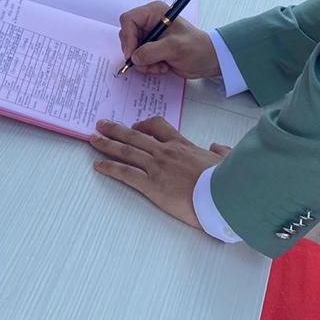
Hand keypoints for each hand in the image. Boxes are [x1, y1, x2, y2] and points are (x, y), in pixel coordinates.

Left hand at [89, 116, 228, 228]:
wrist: (223, 195)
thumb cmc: (226, 181)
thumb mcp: (226, 161)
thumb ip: (220, 152)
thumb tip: (217, 147)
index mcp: (182, 145)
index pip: (158, 127)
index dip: (143, 125)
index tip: (135, 127)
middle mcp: (166, 152)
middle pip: (135, 136)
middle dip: (115, 130)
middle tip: (101, 124)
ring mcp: (157, 167)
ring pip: (126, 151)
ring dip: (107, 144)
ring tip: (93, 139)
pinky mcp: (152, 185)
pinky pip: (125, 173)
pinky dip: (110, 167)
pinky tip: (98, 165)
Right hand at [118, 3, 219, 76]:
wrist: (209, 60)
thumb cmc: (196, 48)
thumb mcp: (174, 47)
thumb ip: (151, 51)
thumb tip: (133, 58)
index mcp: (154, 12)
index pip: (128, 20)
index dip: (127, 37)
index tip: (132, 54)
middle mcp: (149, 22)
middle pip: (127, 36)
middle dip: (136, 53)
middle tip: (148, 64)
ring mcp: (149, 36)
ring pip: (132, 50)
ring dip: (144, 62)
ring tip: (160, 66)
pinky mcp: (151, 49)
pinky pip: (139, 58)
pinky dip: (148, 66)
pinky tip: (163, 66)